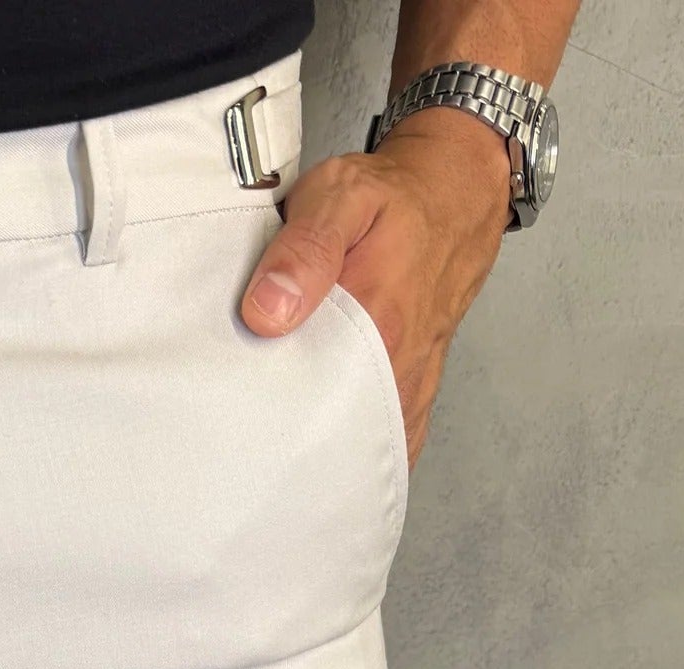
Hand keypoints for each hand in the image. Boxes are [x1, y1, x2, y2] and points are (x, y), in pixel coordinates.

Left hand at [240, 107, 515, 468]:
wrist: (453, 198)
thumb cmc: (393, 200)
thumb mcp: (341, 197)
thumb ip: (303, 250)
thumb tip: (267, 310)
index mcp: (376, 326)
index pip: (303, 400)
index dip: (261, 413)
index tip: (229, 409)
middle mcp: (394, 368)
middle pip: (326, 435)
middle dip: (283, 443)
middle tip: (245, 432)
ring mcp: (405, 387)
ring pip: (353, 446)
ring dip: (316, 451)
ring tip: (275, 447)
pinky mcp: (411, 396)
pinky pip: (380, 445)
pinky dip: (349, 456)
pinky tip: (320, 454)